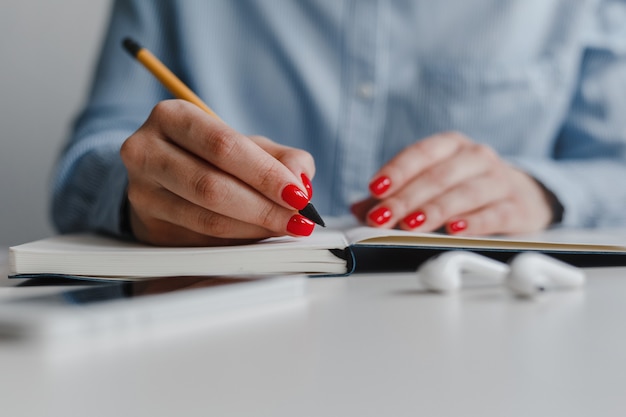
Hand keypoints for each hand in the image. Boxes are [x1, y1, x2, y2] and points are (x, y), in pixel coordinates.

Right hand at [120, 100, 315, 245]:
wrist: (163, 176)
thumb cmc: (211, 156)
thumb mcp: (246, 144)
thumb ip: (281, 157)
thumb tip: (301, 182)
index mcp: (171, 117)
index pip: (222, 146)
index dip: (264, 174)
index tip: (298, 195)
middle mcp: (146, 151)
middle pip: (211, 186)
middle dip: (263, 207)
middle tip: (298, 220)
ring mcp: (142, 192)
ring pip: (206, 219)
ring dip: (254, 229)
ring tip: (285, 228)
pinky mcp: (148, 226)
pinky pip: (201, 241)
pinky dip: (238, 241)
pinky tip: (260, 236)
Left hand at [351, 132, 553, 235]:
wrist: (522, 194)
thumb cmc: (465, 186)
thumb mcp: (431, 183)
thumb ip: (394, 195)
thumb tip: (358, 209)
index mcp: (451, 145)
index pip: (420, 154)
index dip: (397, 171)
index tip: (375, 188)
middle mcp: (475, 157)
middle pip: (437, 177)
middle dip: (406, 199)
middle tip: (382, 218)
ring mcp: (498, 180)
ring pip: (463, 194)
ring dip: (434, 210)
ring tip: (411, 225)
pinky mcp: (516, 207)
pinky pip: (494, 214)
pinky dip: (472, 222)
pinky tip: (453, 230)